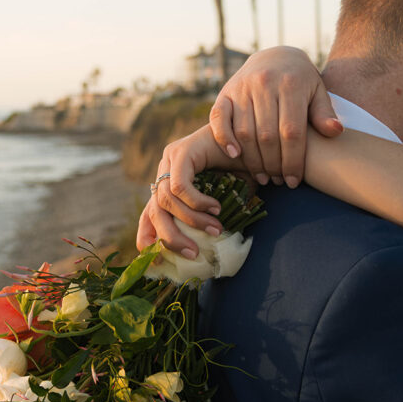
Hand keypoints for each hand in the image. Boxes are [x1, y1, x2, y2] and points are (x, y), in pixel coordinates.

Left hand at [136, 126, 245, 255]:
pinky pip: (180, 186)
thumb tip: (204, 257)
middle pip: (153, 212)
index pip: (148, 216)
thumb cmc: (241, 173)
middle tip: (193, 253)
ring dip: (191, 221)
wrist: (254, 138)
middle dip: (170, 239)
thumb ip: (209, 221)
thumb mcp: (222, 202)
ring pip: (165, 201)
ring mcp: (169, 159)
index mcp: (167, 186)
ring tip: (216, 229)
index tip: (159, 263)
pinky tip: (215, 208)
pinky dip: (197, 203)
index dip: (149, 240)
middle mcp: (163, 172)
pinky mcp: (181, 151)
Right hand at [209, 46, 342, 186]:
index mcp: (291, 84)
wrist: (275, 55)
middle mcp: (264, 83)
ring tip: (263, 176)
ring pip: (244, 131)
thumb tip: (336, 131)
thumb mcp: (317, 92)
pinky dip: (224, 139)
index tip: (294, 181)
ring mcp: (242, 87)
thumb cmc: (301, 81)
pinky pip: (218, 119)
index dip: (293, 160)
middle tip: (279, 182)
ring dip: (252, 159)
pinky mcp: (225, 92)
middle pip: (267, 136)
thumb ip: (324, 113)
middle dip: (273, 165)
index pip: (291, 132)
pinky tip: (235, 156)